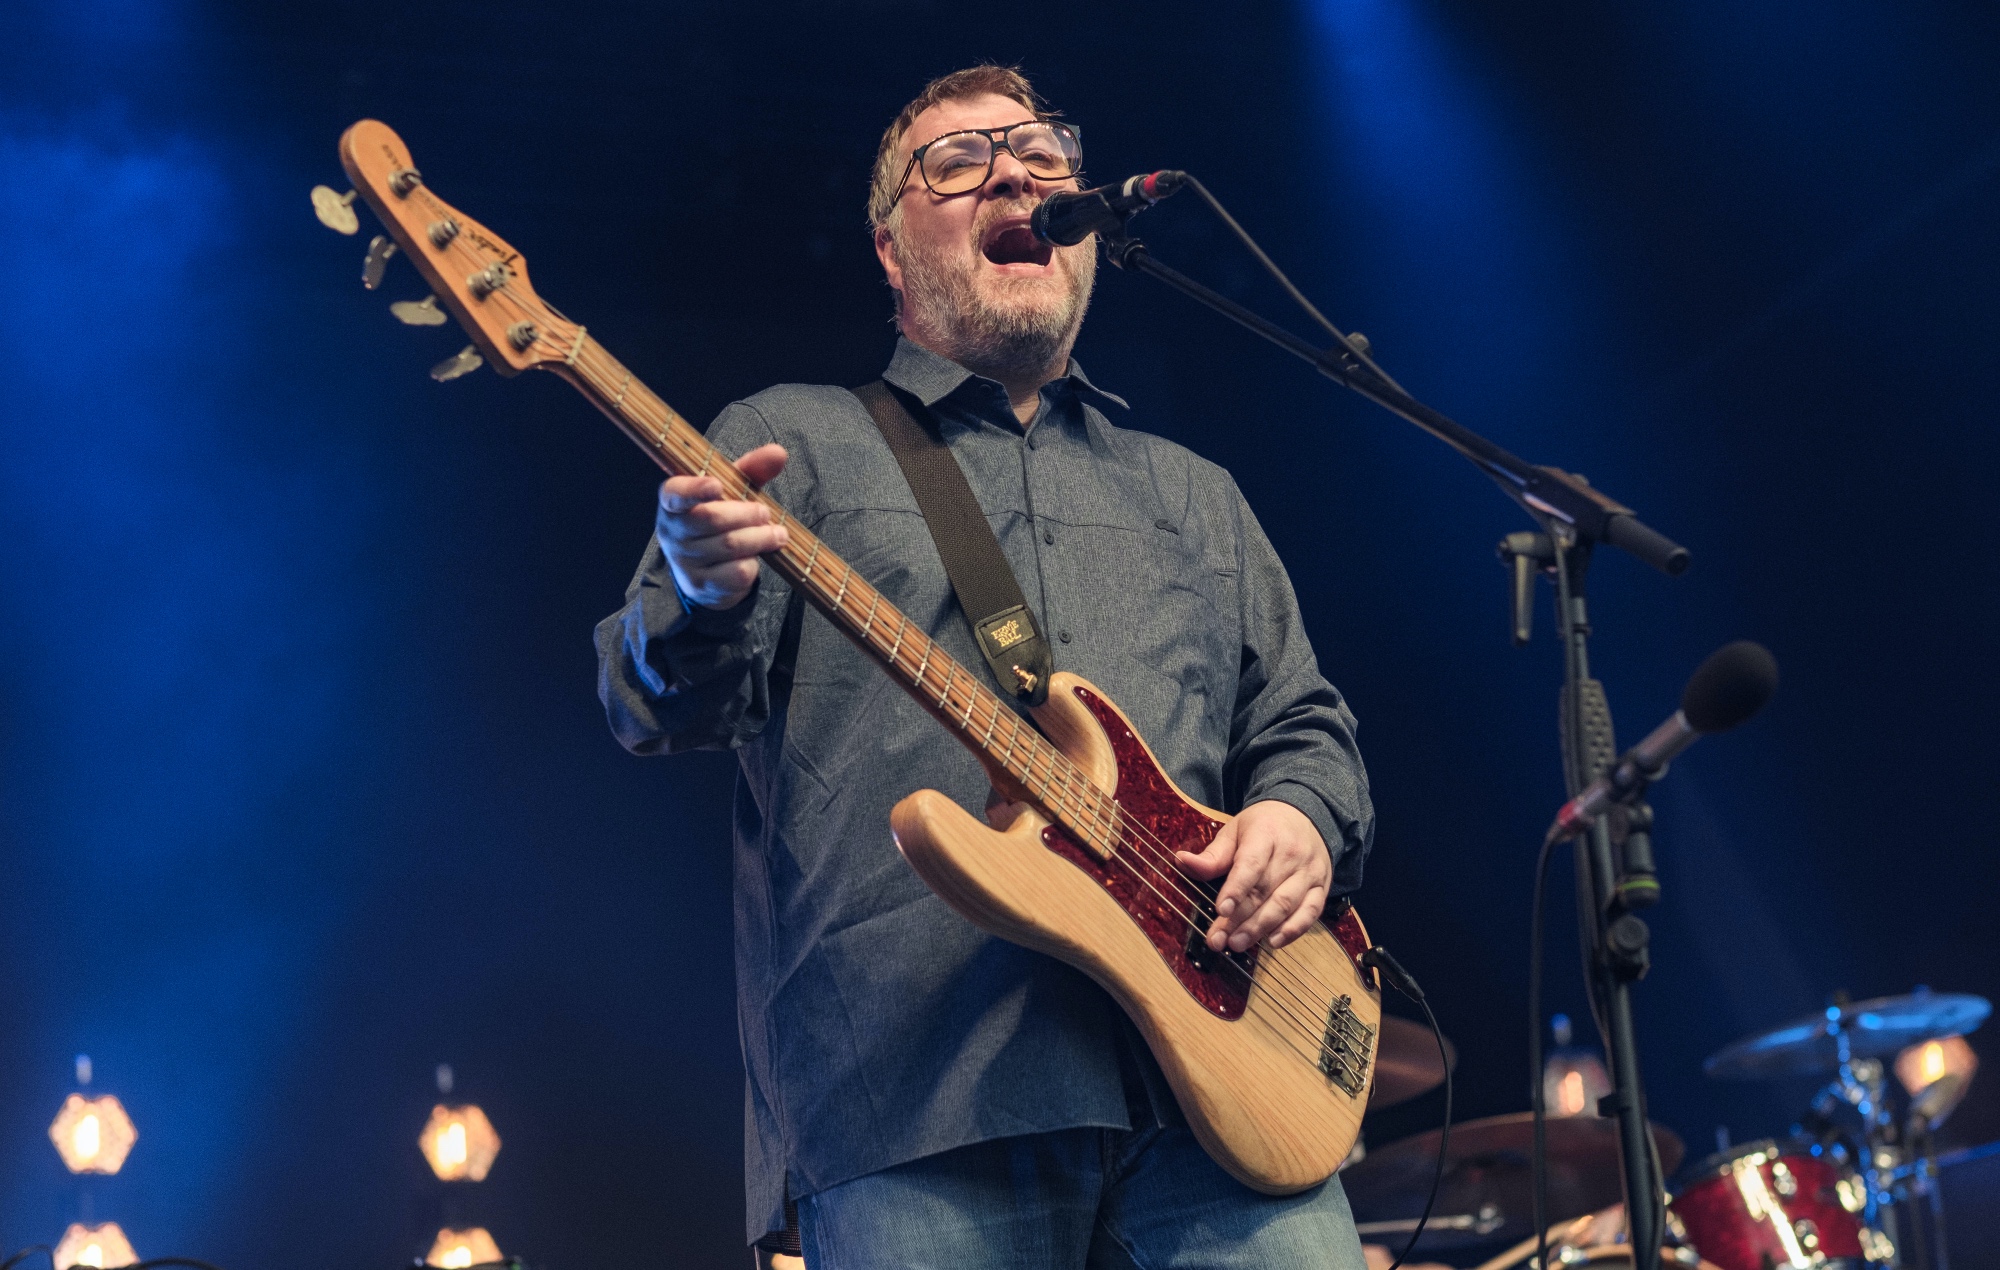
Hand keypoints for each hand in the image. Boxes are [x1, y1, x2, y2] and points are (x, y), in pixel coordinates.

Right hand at [656, 443, 788, 609]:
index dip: (695, 489)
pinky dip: (754, 563)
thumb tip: (778, 453)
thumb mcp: (730, 492)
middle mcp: (672, 531)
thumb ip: (751, 470)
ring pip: (730, 546)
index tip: (717, 485)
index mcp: (673, 502)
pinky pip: (737, 572)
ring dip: (760, 537)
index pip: (676, 493)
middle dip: (747, 514)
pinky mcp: (703, 585)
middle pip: (713, 519)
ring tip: (776, 533)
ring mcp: (685, 561)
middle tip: (765, 513)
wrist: (704, 573)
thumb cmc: (718, 520)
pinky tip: (756, 556)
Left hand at [1176, 799, 1330, 952]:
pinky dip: (1294, 930)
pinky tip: (1273, 941)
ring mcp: (1309, 872)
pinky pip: (1310, 912)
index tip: (1221, 910)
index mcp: (1266, 835)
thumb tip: (1182, 861)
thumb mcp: (1235, 831)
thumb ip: (1212, 854)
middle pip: (1265, 890)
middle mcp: (1291, 854)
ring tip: (1237, 943)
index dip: (1236, 889)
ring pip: (1286, 904)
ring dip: (1261, 928)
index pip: (1251, 864)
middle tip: (1218, 939)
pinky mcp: (1321, 887)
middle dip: (1240, 919)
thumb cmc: (1265, 826)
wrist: (1306, 814)